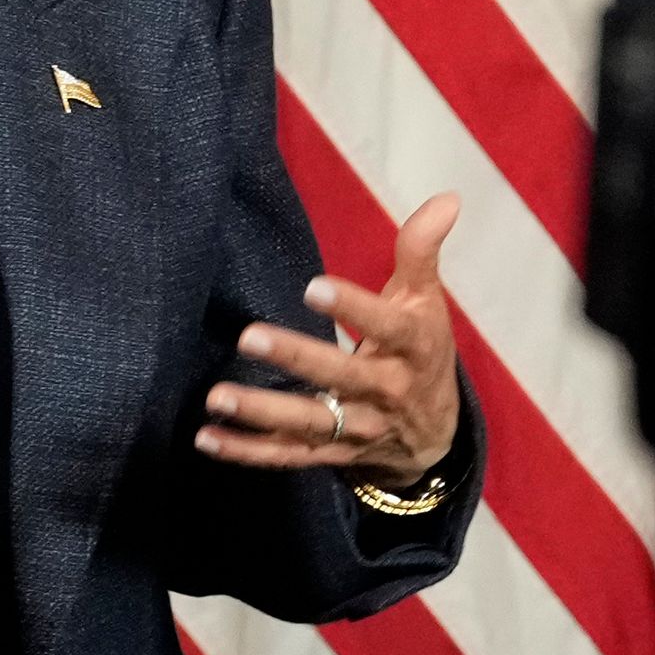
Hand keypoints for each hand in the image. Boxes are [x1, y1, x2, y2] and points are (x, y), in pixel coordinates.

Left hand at [197, 192, 462, 486]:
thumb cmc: (421, 352)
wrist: (434, 437)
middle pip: (341, 377)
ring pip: (310, 423)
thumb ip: (421, 252)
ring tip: (218, 397)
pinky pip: (287, 456)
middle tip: (250, 336)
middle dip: (297, 358)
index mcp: (413, 348)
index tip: (313, 287)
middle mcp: (386, 392)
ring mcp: (357, 429)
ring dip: (262, 412)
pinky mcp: (331, 455)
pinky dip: (247, 452)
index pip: (388, 326)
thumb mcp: (426, 302)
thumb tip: (446, 198)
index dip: (354, 308)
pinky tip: (207, 438)